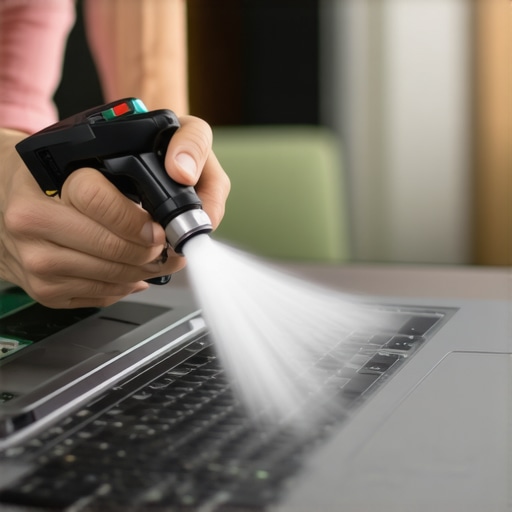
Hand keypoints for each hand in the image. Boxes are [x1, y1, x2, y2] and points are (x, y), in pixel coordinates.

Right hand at [0, 116, 229, 308]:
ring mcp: (35, 260)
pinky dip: (125, 286)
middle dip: (153, 251)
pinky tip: (132, 272)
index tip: (159, 226)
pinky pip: (100, 296)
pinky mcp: (43, 289)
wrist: (0, 196)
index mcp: (44, 182)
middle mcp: (33, 223)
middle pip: (112, 248)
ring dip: (146, 271)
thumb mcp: (82, 149)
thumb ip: (129, 158)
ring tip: (161, 258)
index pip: (98, 201)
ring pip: (112, 277)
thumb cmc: (48, 173)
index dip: (137, 219)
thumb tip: (179, 178)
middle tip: (172, 246)